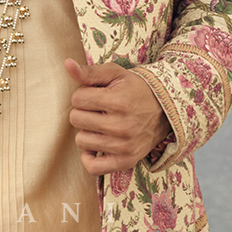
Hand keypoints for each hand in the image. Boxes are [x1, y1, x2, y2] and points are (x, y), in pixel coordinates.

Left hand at [65, 58, 170, 175]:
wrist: (165, 110)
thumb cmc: (135, 89)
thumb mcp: (115, 74)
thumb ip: (89, 71)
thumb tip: (66, 64)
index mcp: (118, 101)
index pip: (77, 99)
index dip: (83, 94)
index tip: (96, 95)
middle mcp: (120, 126)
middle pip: (76, 119)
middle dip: (84, 111)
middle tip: (99, 109)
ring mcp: (123, 146)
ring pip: (81, 140)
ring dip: (87, 131)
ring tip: (102, 124)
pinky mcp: (126, 161)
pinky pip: (93, 167)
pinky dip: (90, 157)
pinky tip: (96, 145)